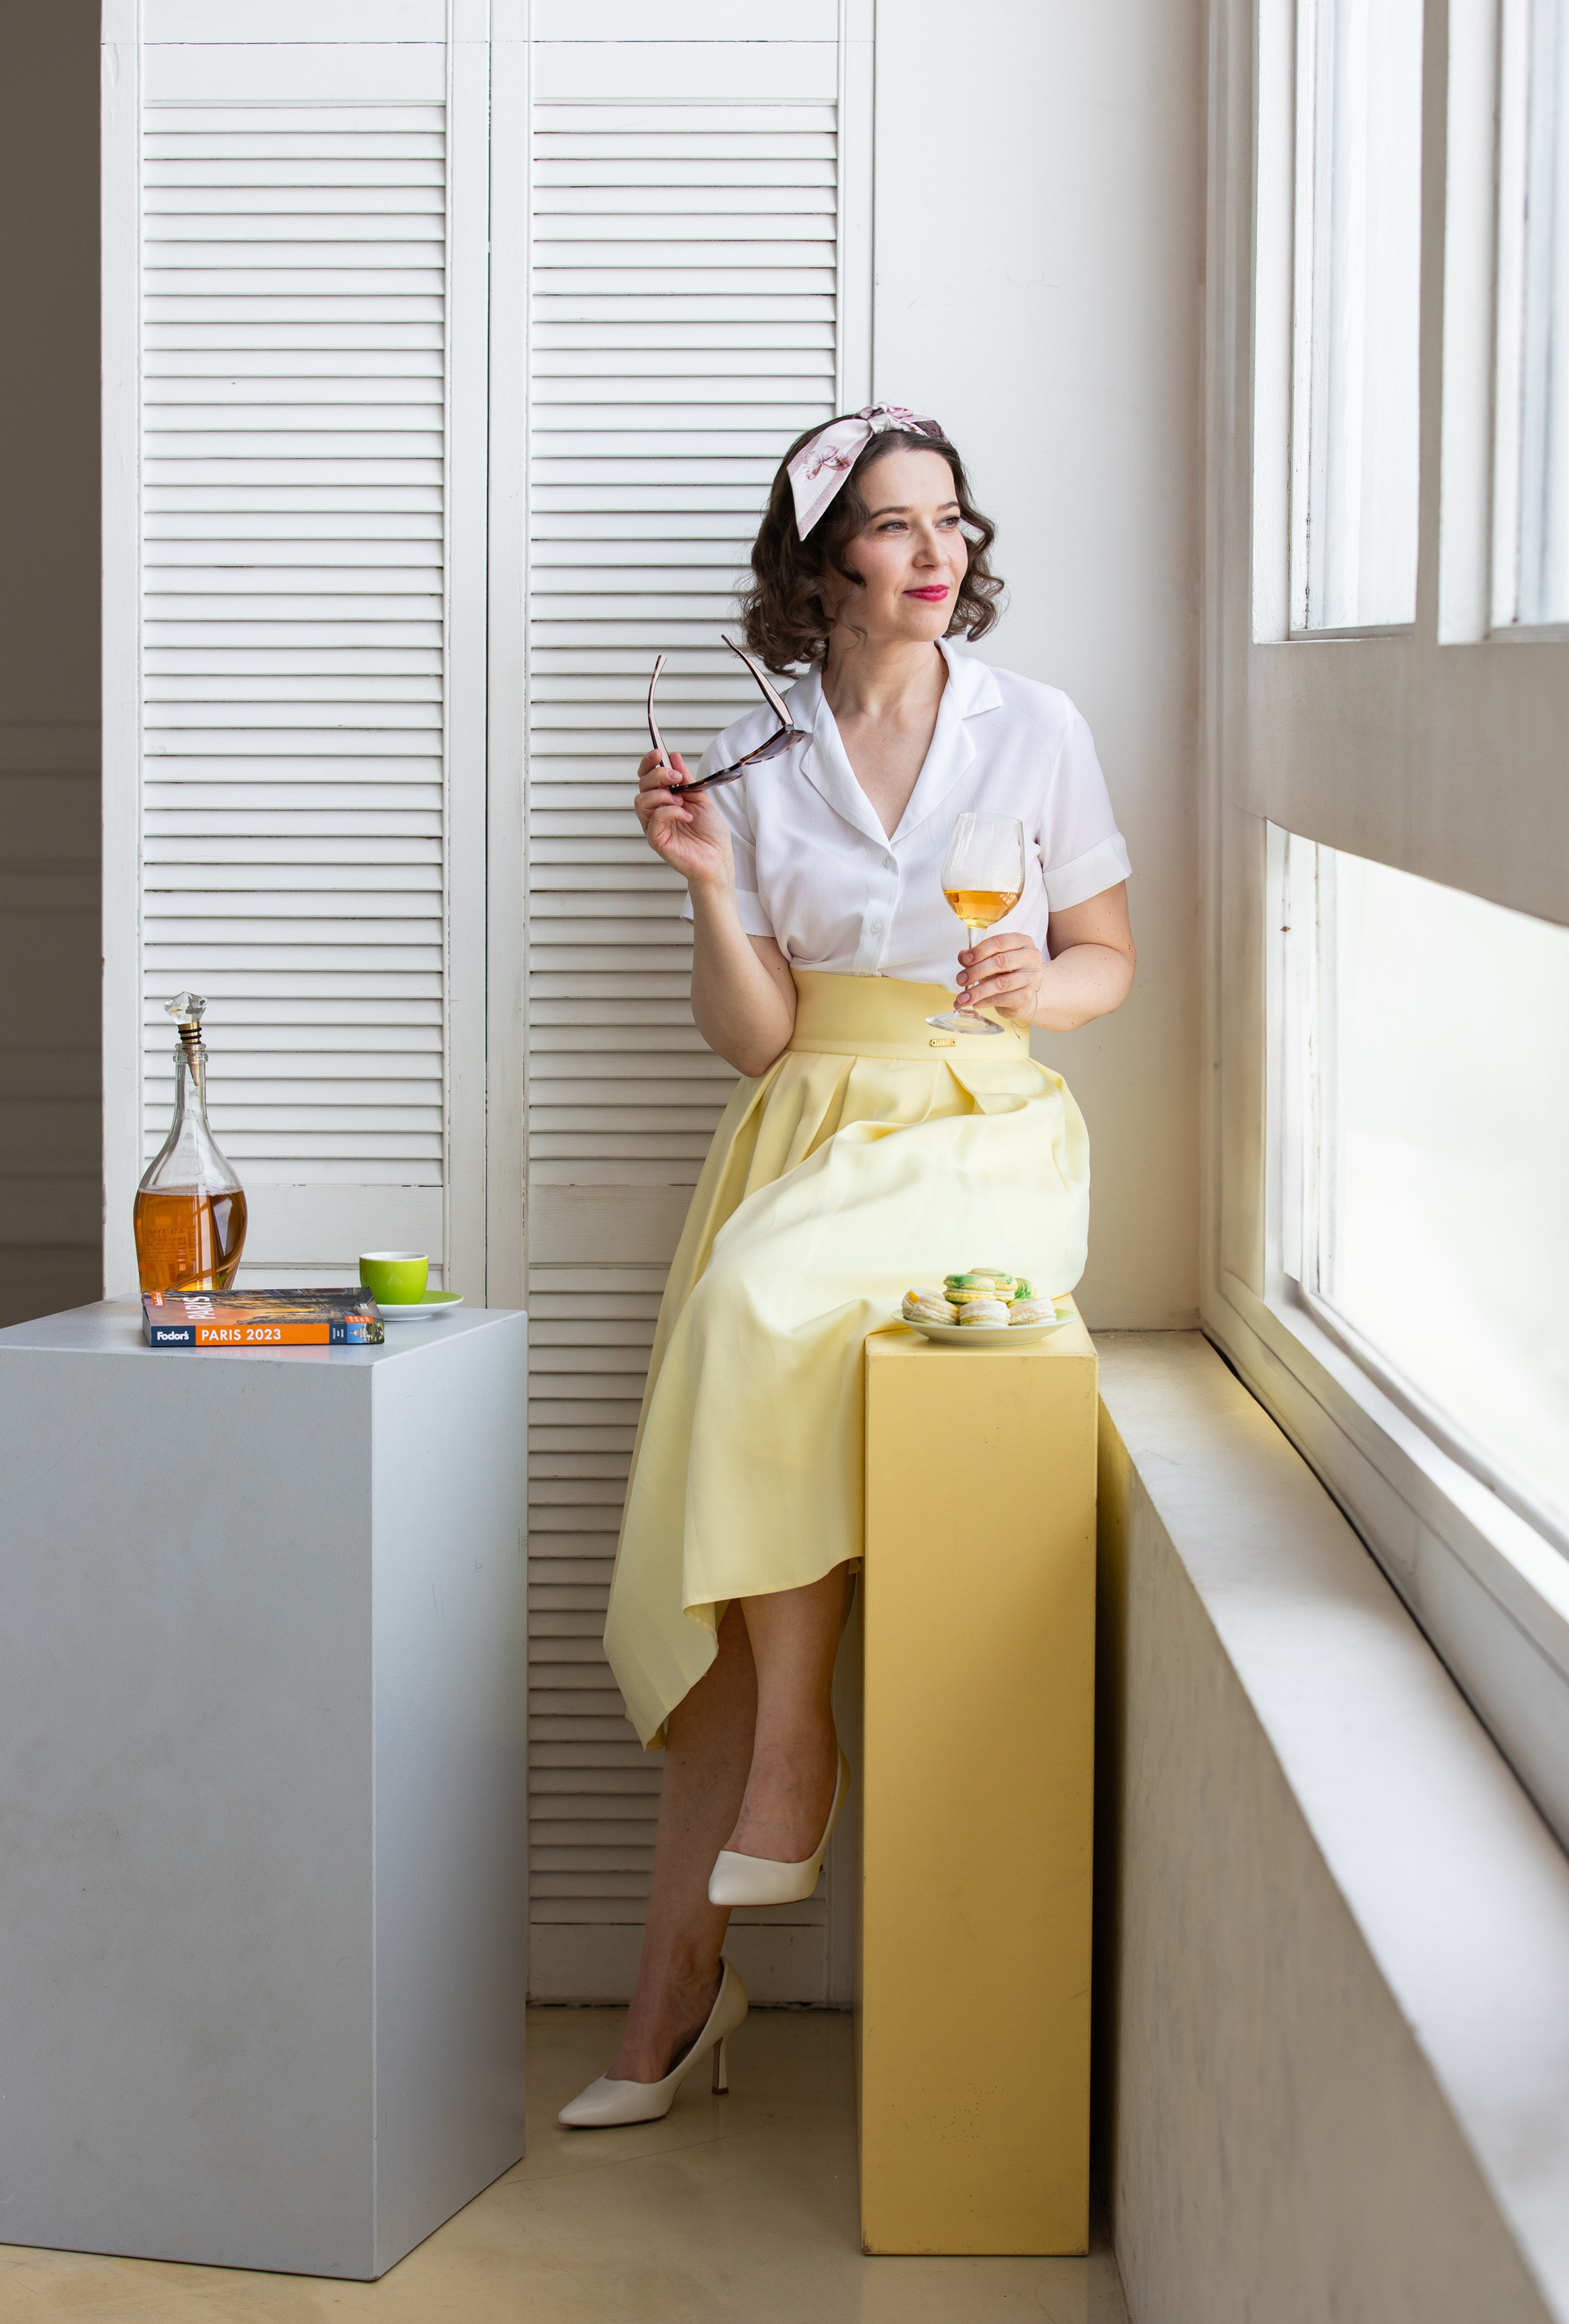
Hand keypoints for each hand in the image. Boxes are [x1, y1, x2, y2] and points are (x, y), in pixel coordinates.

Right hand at [635, 748, 734, 891]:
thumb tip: (674, 756)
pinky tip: (686, 815)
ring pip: (641, 801)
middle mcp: (656, 812)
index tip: (658, 752)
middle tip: (675, 776)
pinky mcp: (656, 840)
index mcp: (665, 800)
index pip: (647, 778)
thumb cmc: (711, 833)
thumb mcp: (700, 797)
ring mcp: (654, 826)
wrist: (719, 858)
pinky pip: (654, 819)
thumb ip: (686, 779)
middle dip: (657, 775)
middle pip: (642, 786)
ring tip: (681, 800)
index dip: (648, 763)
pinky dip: (670, 811)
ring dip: (661, 794)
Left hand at [958, 930, 1045, 1020]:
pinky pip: (1002, 999)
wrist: (1024, 993)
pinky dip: (985, 1002)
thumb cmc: (1007, 972)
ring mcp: (1031, 978)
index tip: (966, 959)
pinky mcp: (1026, 997)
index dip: (981, 950)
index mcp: (1022, 942)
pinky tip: (975, 1003)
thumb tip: (962, 956)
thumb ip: (977, 956)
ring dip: (978, 991)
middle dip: (977, 971)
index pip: (1000, 942)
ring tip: (963, 997)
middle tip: (960, 979)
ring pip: (1001, 983)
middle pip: (1001, 962)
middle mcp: (1030, 958)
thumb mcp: (992, 959)